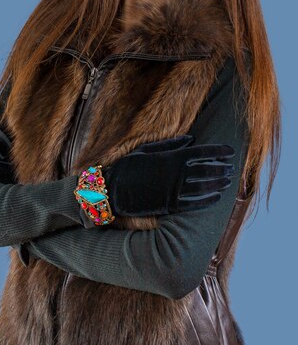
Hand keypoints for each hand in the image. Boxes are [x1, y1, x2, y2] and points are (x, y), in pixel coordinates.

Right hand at [101, 135, 234, 216]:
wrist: (112, 190)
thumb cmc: (128, 167)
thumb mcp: (147, 150)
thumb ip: (170, 145)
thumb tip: (191, 139)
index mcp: (170, 157)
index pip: (202, 152)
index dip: (219, 151)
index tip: (231, 150)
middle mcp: (175, 174)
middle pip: (207, 170)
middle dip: (222, 168)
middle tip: (232, 168)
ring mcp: (173, 190)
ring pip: (204, 187)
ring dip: (219, 184)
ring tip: (228, 182)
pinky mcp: (170, 205)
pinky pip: (195, 204)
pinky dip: (208, 200)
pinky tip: (217, 198)